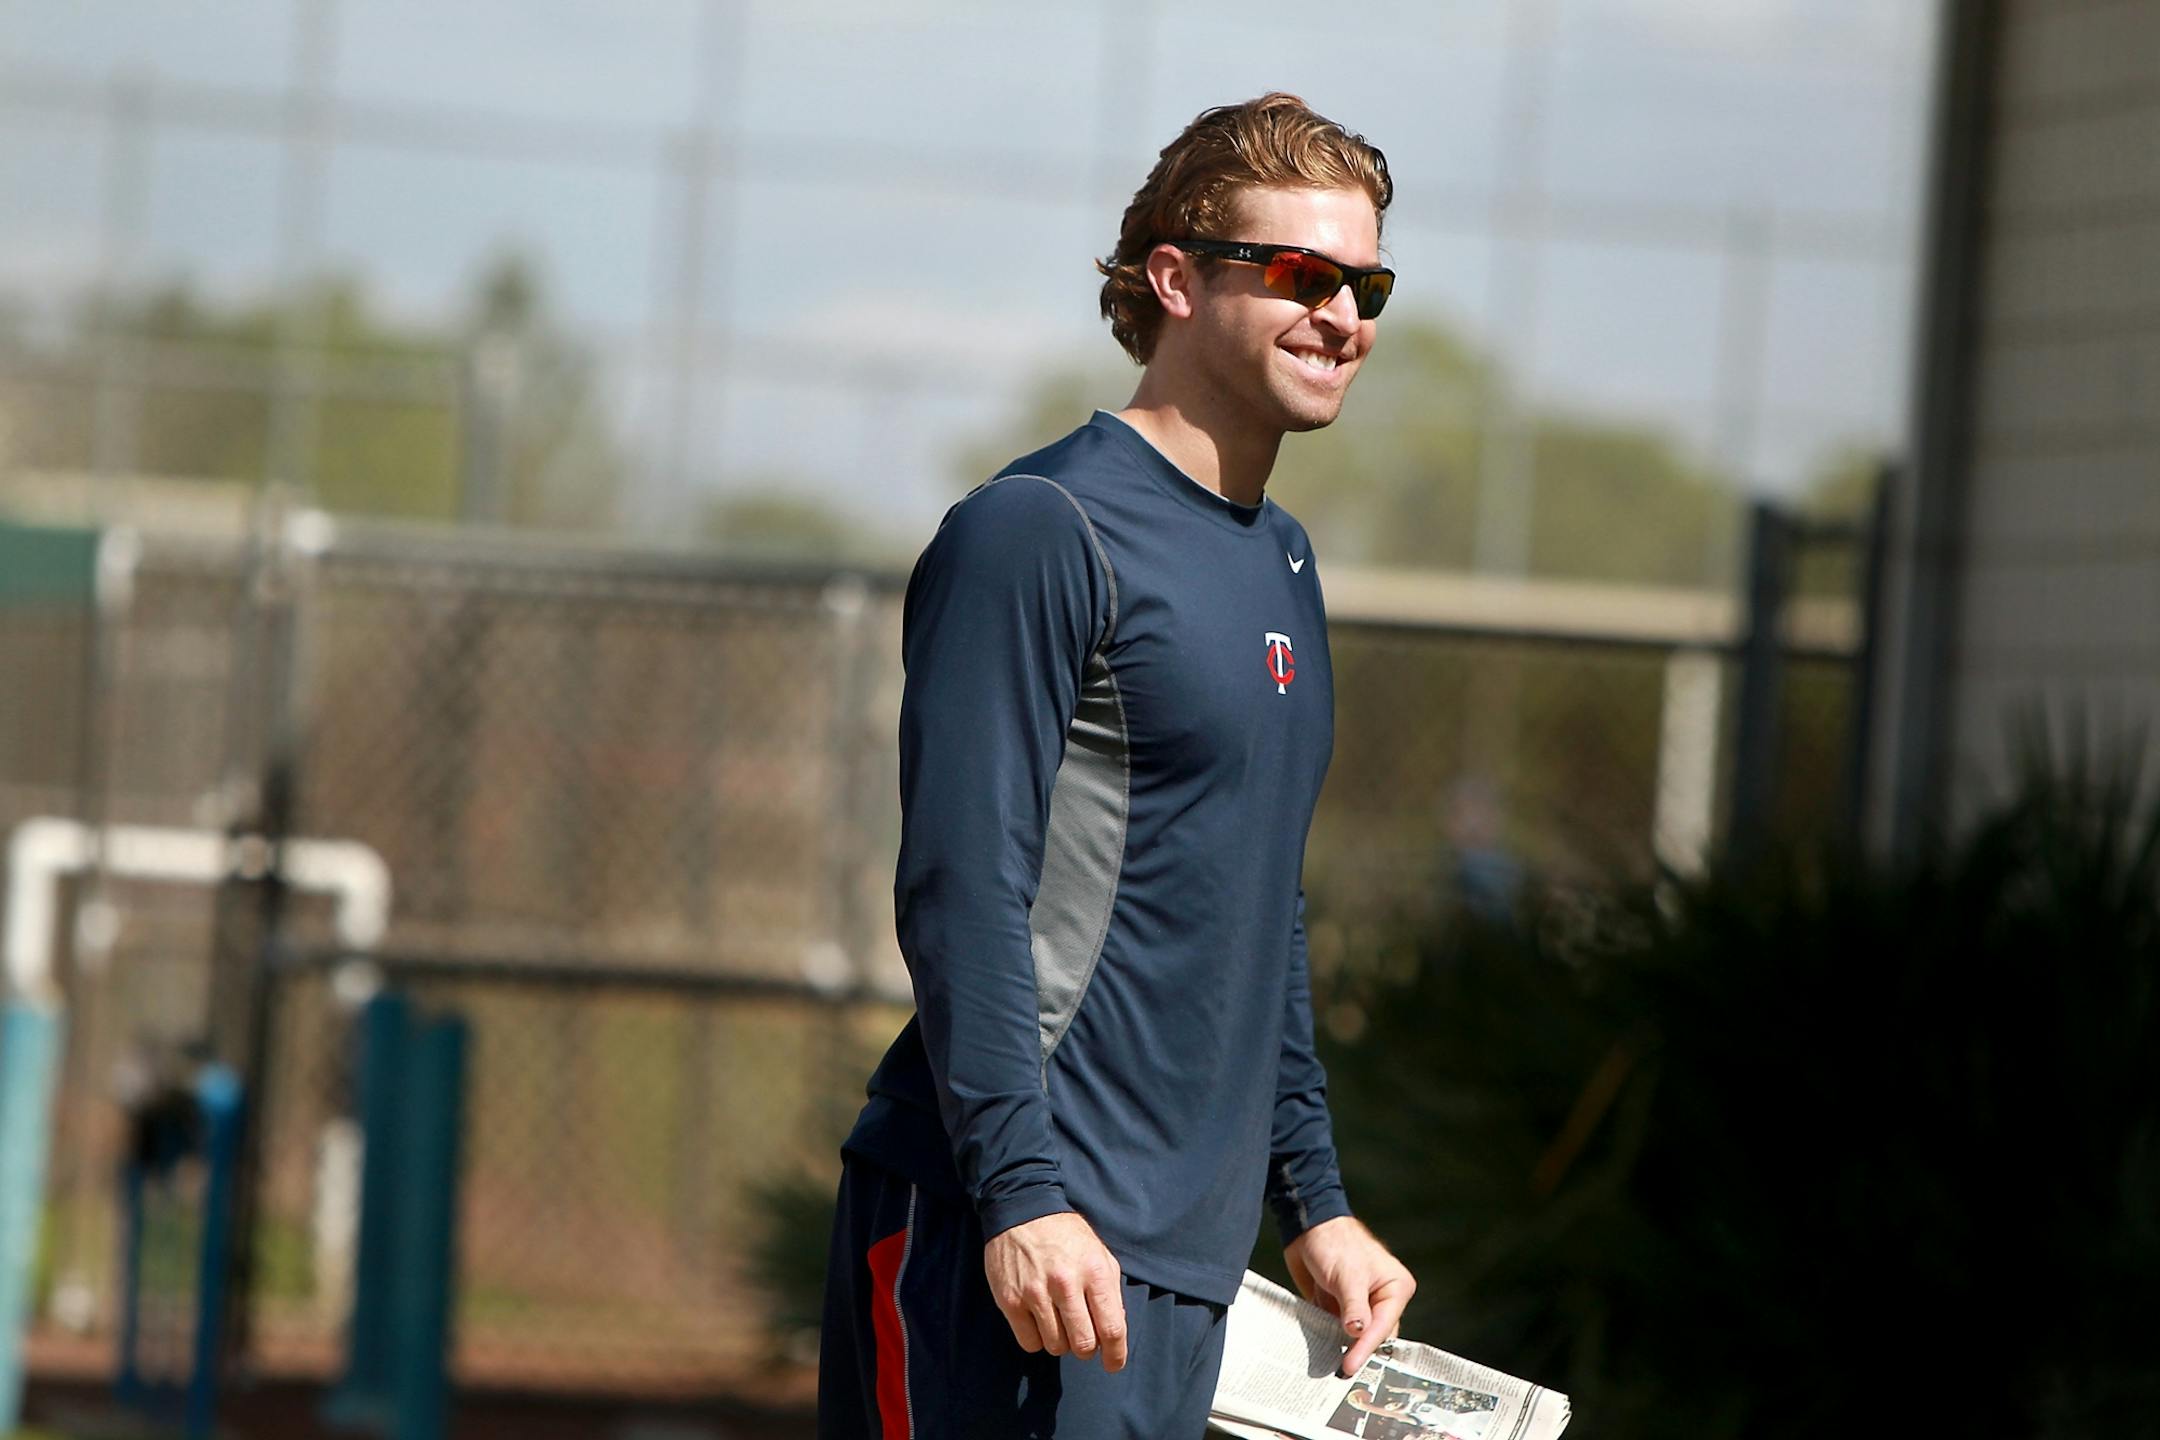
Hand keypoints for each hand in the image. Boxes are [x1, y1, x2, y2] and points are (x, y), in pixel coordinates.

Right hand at [984, 1212, 1128, 1371]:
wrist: (1023, 1210)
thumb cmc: (1066, 1235)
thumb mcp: (1099, 1253)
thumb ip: (1110, 1291)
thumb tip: (1113, 1330)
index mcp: (1095, 1271)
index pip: (1112, 1328)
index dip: (1116, 1355)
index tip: (1113, 1364)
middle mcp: (1066, 1283)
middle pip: (1084, 1344)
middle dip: (1086, 1348)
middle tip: (1082, 1338)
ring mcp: (1035, 1293)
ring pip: (1056, 1347)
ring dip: (1061, 1342)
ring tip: (1058, 1320)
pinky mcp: (1010, 1300)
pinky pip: (1030, 1342)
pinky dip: (1037, 1339)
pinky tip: (1039, 1320)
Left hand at [1283, 1216, 1414, 1376]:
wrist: (1306, 1227)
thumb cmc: (1334, 1242)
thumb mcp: (1347, 1275)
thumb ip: (1354, 1305)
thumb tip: (1358, 1332)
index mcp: (1395, 1287)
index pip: (1384, 1325)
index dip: (1366, 1347)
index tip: (1351, 1365)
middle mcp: (1382, 1298)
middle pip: (1373, 1334)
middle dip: (1357, 1351)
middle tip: (1342, 1373)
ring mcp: (1361, 1304)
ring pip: (1355, 1335)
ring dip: (1342, 1346)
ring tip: (1330, 1368)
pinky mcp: (1341, 1306)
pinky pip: (1338, 1329)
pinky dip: (1330, 1337)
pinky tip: (1321, 1351)